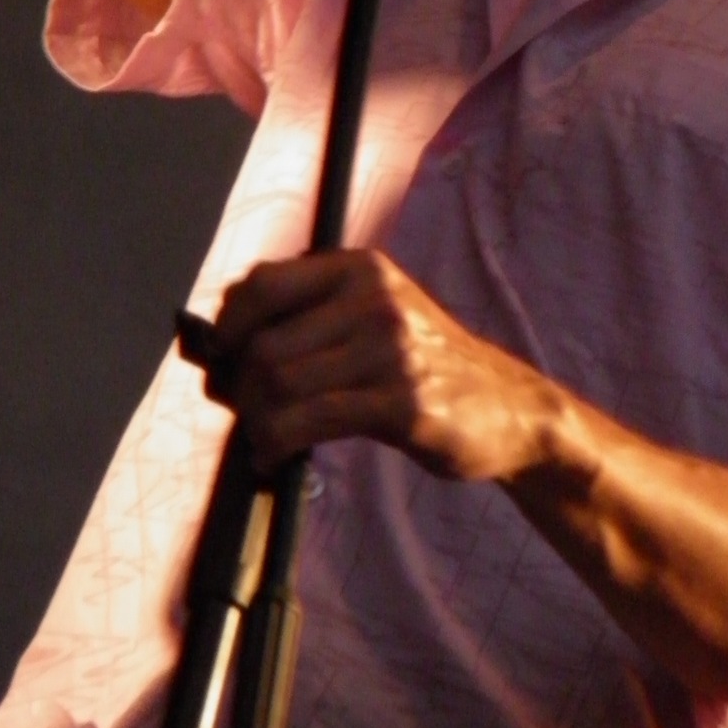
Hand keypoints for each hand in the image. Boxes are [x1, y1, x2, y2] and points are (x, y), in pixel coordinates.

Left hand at [203, 249, 564, 480]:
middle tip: (242, 412)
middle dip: (238, 387)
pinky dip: (274, 444)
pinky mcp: (401, 404)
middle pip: (264, 345)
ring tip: (263, 437)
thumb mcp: (377, 315)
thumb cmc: (428, 367)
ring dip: (255, 421)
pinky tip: (274, 457)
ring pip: (279, 384)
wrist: (510, 408)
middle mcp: (375, 301)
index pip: (262, 284)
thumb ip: (311, 317)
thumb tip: (217, 347)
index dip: (228, 327)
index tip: (224, 359)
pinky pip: (308, 422)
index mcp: (362, 269)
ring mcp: (391, 351)